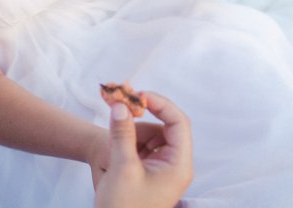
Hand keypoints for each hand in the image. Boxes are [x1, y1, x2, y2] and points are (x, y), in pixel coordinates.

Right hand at [94, 91, 193, 207]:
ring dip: (133, 129)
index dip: (161, 104)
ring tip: (113, 128)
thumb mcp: (122, 168)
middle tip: (123, 102)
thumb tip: (120, 105)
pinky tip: (114, 142)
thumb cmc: (123, 207)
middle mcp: (176, 165)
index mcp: (179, 165)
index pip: (179, 123)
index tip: (139, 95)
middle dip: (144, 115)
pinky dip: (130, 140)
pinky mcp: (151, 173)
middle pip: (166, 127)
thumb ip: (122, 134)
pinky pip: (144, 147)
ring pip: (152, 136)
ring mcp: (164, 169)